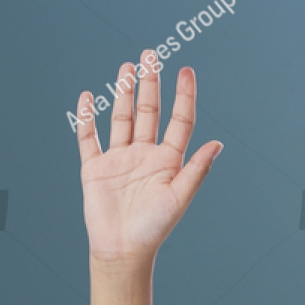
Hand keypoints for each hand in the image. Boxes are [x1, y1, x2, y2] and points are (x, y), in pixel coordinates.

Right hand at [75, 53, 222, 264]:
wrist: (122, 250)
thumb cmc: (154, 228)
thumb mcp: (180, 197)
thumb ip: (197, 169)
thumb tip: (218, 144)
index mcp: (168, 161)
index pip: (179, 121)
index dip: (183, 96)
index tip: (186, 71)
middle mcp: (144, 155)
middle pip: (148, 112)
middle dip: (149, 84)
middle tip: (150, 55)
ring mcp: (119, 160)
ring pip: (121, 118)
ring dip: (124, 93)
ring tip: (127, 68)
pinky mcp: (95, 168)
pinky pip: (89, 137)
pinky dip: (87, 118)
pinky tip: (90, 97)